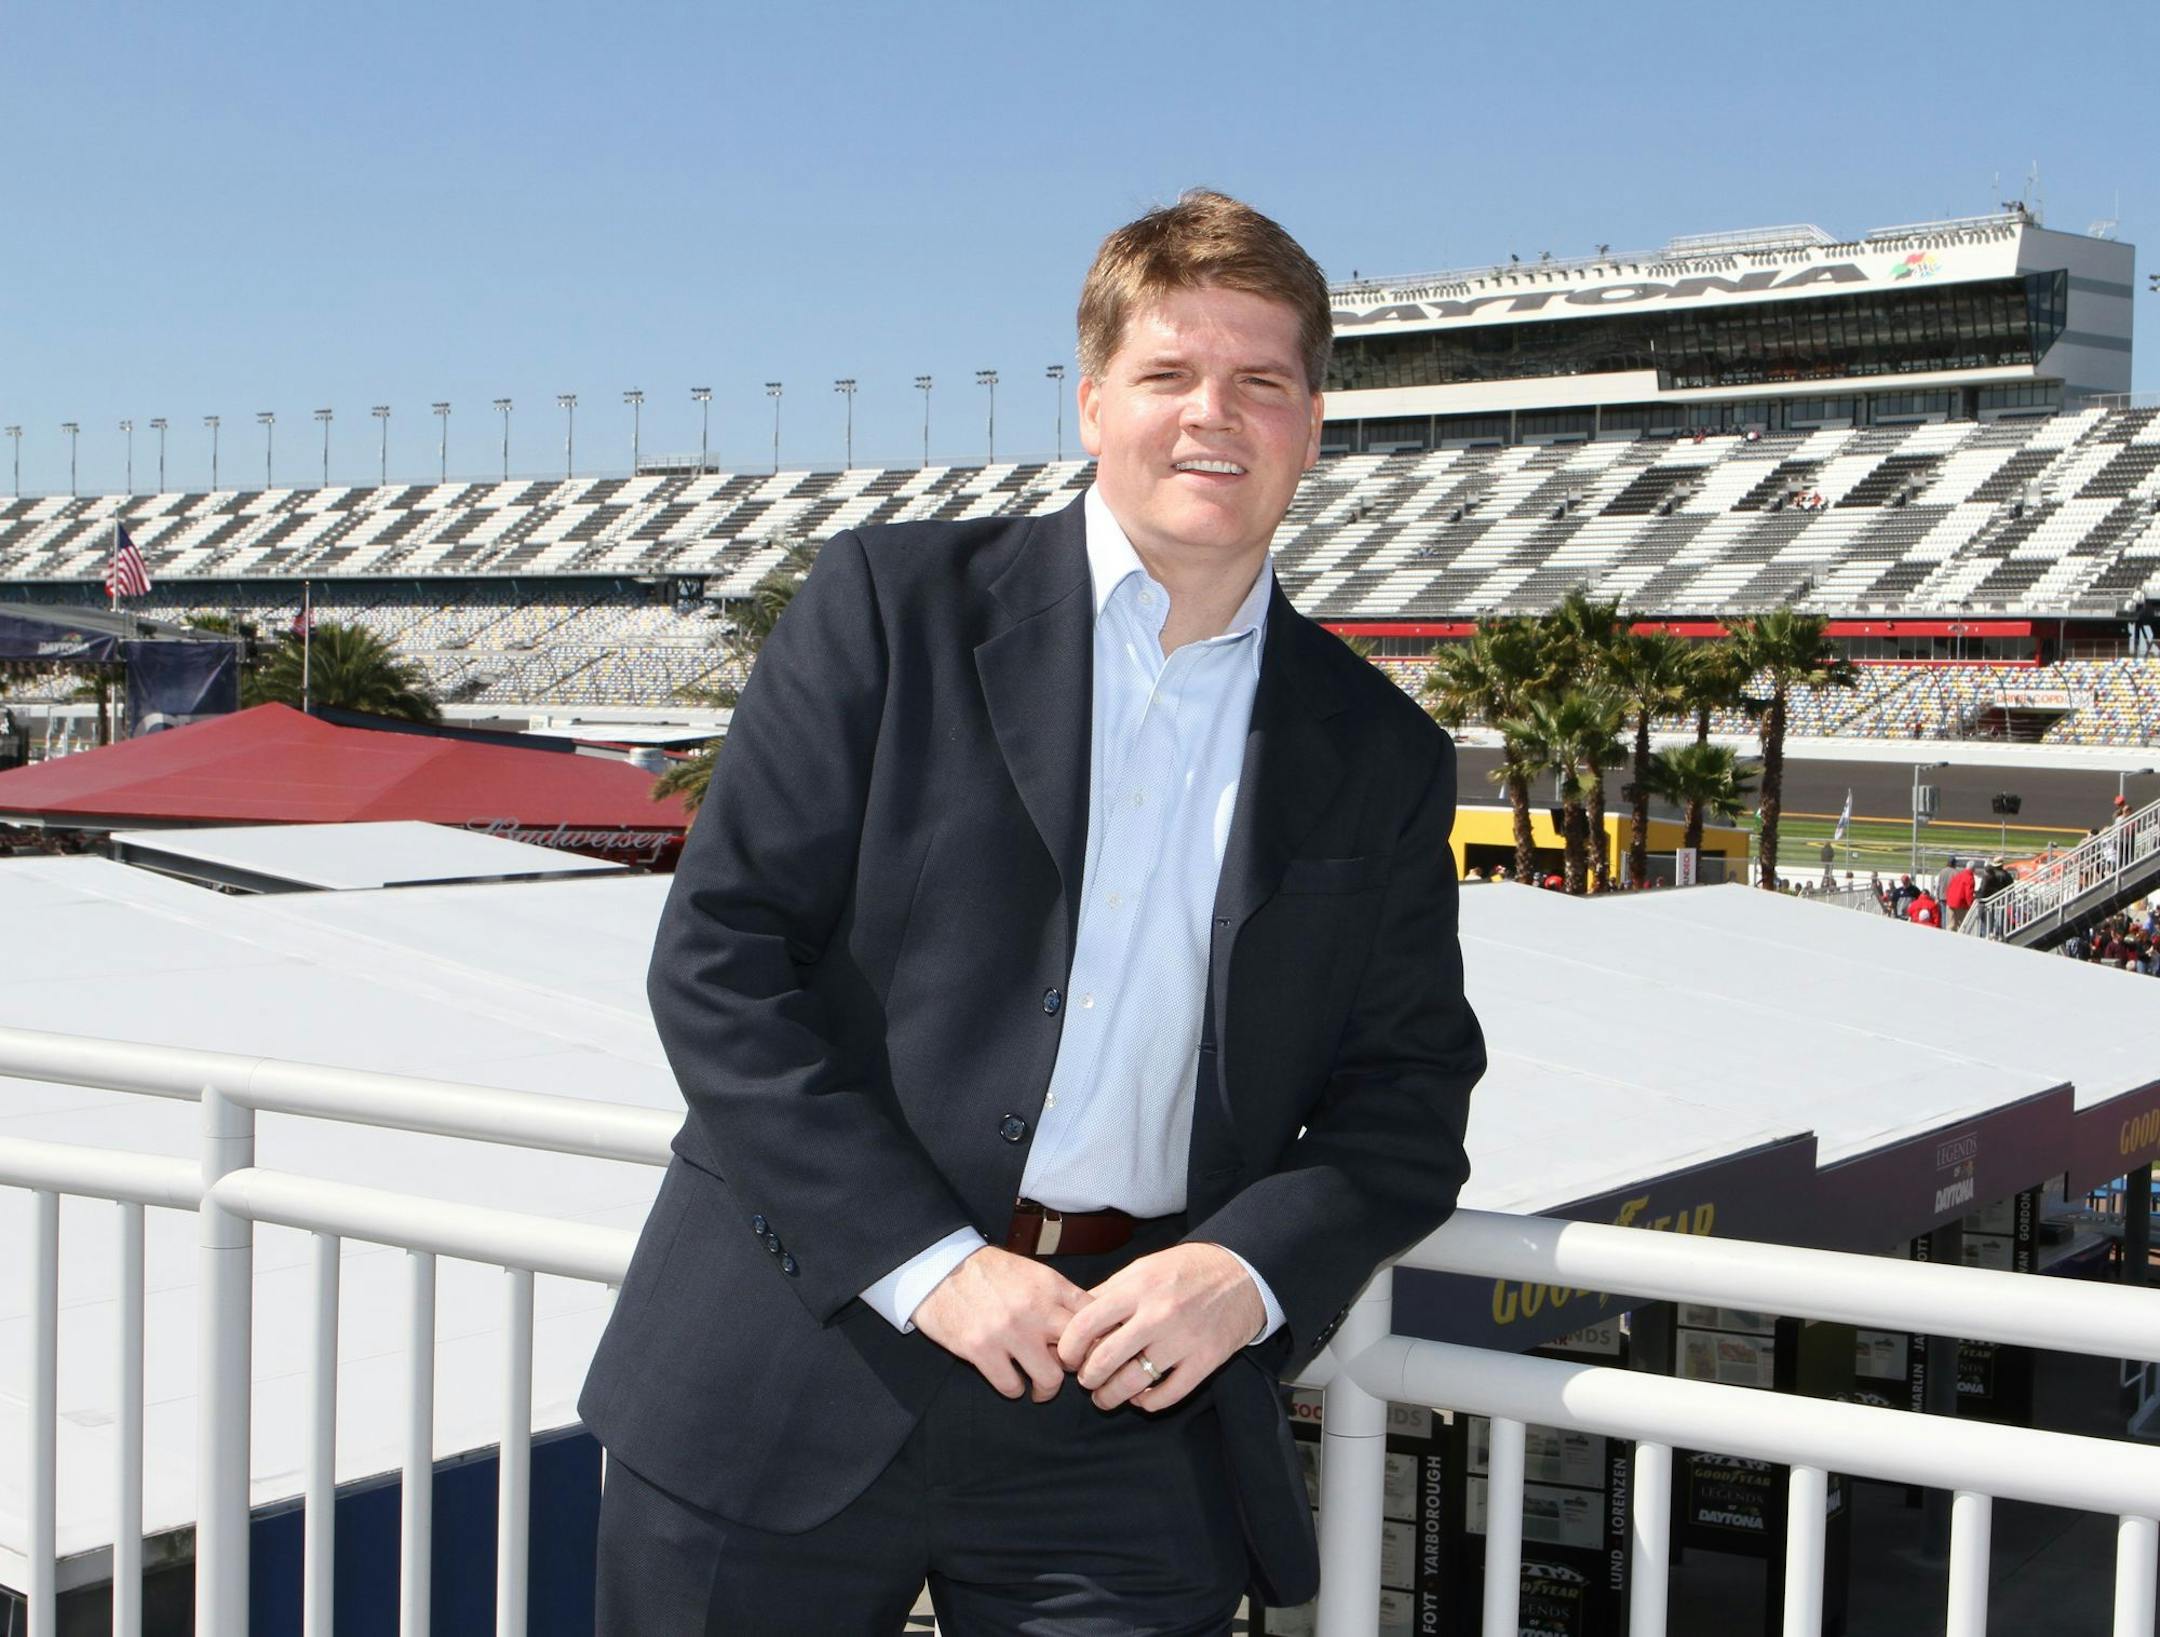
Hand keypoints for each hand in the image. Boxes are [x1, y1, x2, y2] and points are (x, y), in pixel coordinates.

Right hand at [911, 1246, 1089, 1401]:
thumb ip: (1058, 1296)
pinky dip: (1014, 1389)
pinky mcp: (980, 1350)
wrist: (938, 1268)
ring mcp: (1008, 1332)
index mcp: (1050, 1285)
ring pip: (1049, 1379)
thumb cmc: (987, 1271)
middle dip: (1074, 1367)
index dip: (1097, 1338)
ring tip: (1039, 1387)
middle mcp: (1034, 1309)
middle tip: (1064, 1370)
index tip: (1091, 1349)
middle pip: (1078, 1353)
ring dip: (1046, 1388)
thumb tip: (1085, 1326)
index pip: (1094, 1318)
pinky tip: (1011, 1380)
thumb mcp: (1031, 1271)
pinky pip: (1011, 1387)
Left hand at [1056, 1242, 1263, 1412]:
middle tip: (1085, 1380)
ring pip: (1133, 1382)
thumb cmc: (1187, 1270)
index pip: (1086, 1324)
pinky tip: (1140, 1399)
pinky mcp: (1206, 1360)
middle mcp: (1158, 1314)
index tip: (1067, 1356)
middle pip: (1105, 1359)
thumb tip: (1075, 1316)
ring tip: (1105, 1397)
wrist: (1242, 1273)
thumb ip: (1110, 1292)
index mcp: (1138, 1287)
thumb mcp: (1143, 1268)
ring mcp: (1183, 1340)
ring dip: (1111, 1396)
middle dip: (1087, 1378)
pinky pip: (1168, 1394)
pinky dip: (1148, 1402)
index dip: (1068, 1347)